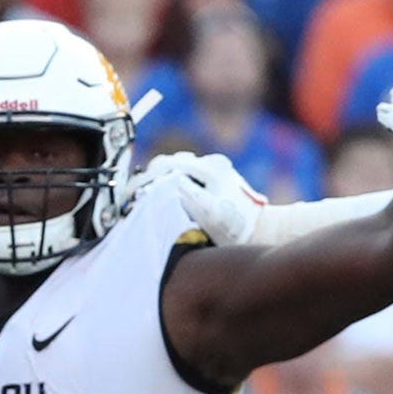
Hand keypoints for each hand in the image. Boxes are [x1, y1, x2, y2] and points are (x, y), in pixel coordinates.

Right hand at [138, 151, 265, 245]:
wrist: (262, 231)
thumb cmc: (237, 227)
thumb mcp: (209, 214)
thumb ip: (185, 195)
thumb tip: (159, 184)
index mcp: (210, 168)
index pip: (166, 165)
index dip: (144, 179)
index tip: (130, 194)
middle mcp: (212, 163)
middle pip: (169, 163)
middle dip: (150, 178)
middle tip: (135, 197)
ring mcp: (215, 167)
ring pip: (177, 167)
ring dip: (160, 179)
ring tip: (148, 199)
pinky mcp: (216, 175)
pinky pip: (186, 173)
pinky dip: (172, 182)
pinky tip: (166, 198)